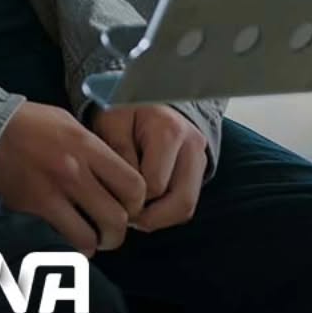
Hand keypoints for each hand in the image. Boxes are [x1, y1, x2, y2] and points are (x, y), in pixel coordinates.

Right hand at [0, 100, 147, 257]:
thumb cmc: (27, 124)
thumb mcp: (66, 122)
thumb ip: (92, 148)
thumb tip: (114, 175)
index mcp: (86, 144)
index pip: (134, 185)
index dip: (137, 203)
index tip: (127, 206)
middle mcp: (74, 169)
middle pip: (118, 217)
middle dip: (119, 231)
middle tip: (110, 231)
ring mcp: (53, 192)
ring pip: (93, 236)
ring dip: (95, 243)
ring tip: (89, 237)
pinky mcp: (32, 209)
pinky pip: (64, 242)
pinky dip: (71, 247)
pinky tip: (67, 239)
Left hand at [87, 103, 205, 232]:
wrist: (143, 94)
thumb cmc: (123, 109)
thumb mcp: (112, 123)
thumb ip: (119, 155)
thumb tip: (126, 195)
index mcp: (169, 130)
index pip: (155, 185)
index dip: (132, 198)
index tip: (114, 196)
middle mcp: (193, 144)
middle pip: (181, 202)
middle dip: (150, 217)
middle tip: (125, 215)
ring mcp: (200, 157)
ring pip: (187, 208)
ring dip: (159, 218)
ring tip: (134, 212)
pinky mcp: (199, 167)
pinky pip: (187, 203)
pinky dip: (166, 211)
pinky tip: (145, 205)